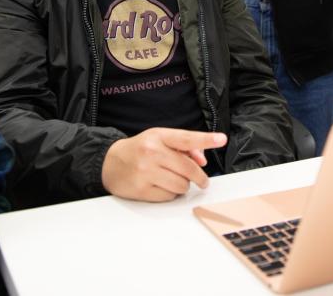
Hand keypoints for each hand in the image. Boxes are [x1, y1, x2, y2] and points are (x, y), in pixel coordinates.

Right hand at [101, 127, 226, 201]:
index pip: (187, 138)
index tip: (222, 139)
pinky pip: (169, 196)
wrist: (110, 163)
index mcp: (158, 136)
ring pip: (181, 185)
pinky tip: (162, 186)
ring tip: (174, 180)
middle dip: (200, 177)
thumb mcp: (160, 139)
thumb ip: (184, 147)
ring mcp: (146, 172)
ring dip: (183, 185)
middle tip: (203, 181)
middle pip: (189, 168)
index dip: (206, 139)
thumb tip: (202, 160)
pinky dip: (171, 193)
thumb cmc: (140, 149)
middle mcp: (152, 152)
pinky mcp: (142, 190)